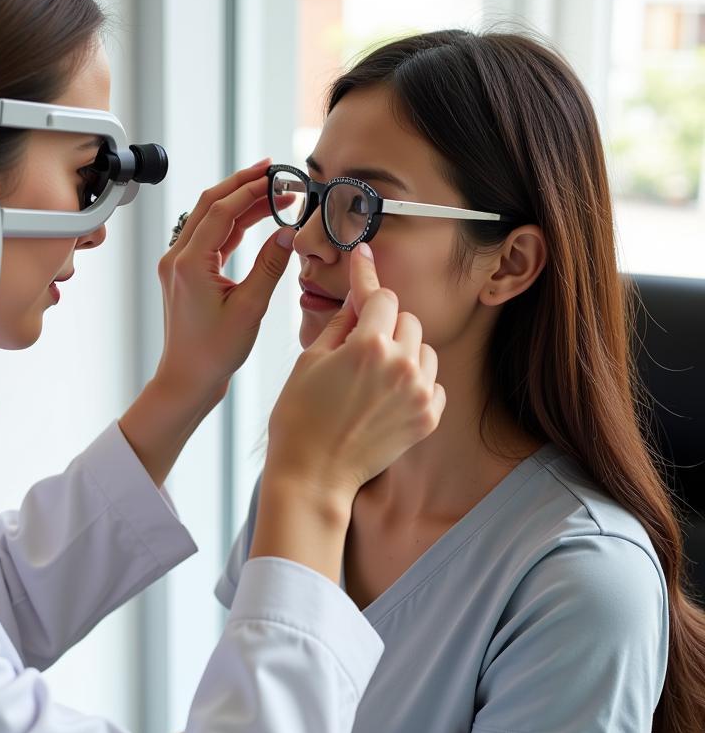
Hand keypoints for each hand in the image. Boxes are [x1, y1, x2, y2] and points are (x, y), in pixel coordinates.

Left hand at [153, 158, 294, 406]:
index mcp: (189, 262)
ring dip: (240, 204)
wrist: (187, 379)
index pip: (222, 210)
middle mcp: (178, 257)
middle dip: (243, 184)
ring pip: (210, 219)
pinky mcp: (185, 273)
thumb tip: (288, 232)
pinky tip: (256, 219)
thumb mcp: (251, 308)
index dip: (252, 189)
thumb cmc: (215, 352)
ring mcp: (179, 265)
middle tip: (273, 171)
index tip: (279, 178)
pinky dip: (233, 226)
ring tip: (273, 193)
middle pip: (210, 204)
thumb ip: (270, 265)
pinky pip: (210, 239)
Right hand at [262, 243, 445, 525]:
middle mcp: (401, 365)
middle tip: (357, 345)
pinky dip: (416, 381)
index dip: (368, 278)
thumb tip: (358, 298)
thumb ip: (340, 323)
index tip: (365, 257)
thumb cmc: (300, 418)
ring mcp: (419, 393)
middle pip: (406, 319)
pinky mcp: (428, 418)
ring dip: (404, 350)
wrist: (313, 475)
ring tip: (374, 373)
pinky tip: (389, 394)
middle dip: (384, 323)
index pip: (381, 296)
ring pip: (424, 348)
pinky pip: (433, 382)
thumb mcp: (310, 360)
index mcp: (369, 345)